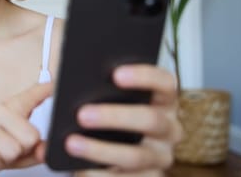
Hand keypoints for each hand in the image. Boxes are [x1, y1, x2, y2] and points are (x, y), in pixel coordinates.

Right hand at [0, 82, 53, 176]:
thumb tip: (44, 149)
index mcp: (12, 108)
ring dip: (8, 158)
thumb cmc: (0, 152)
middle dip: (26, 150)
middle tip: (16, 149)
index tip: (54, 86)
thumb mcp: (24, 151)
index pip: (30, 96)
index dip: (44, 91)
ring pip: (11, 149)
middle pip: (30, 136)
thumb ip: (39, 149)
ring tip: (1, 154)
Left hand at [68, 65, 182, 175]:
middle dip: (115, 116)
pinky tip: (79, 169)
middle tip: (82, 114)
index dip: (144, 76)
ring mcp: (161, 156)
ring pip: (136, 155)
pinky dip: (100, 175)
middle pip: (150, 120)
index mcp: (163, 100)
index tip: (115, 74)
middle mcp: (169, 128)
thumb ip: (99, 89)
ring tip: (71, 143)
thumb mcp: (106, 100)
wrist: (111, 156)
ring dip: (101, 150)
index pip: (165, 82)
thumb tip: (72, 84)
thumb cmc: (107, 118)